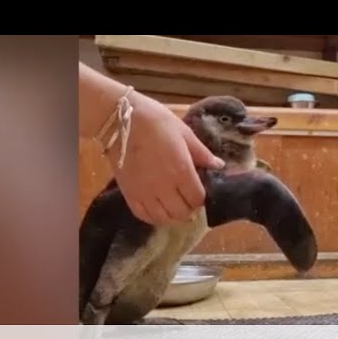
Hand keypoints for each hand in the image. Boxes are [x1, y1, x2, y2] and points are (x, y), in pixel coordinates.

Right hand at [107, 93, 223, 224]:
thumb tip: (219, 165)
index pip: (197, 198)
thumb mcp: (184, 132)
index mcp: (182, 171)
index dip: (201, 198)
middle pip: (182, 213)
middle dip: (189, 209)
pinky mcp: (129, 194)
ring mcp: (145, 193)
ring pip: (164, 218)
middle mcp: (164, 187)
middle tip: (187, 199)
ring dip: (173, 216)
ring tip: (174, 207)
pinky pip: (143, 216)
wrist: (119, 119)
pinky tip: (158, 210)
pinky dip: (153, 217)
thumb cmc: (155, 121)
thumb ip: (202, 153)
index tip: (199, 191)